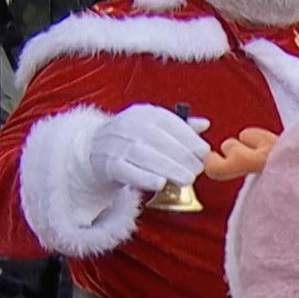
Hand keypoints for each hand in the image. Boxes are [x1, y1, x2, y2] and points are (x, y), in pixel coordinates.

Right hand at [88, 104, 210, 192]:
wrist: (94, 148)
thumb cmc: (131, 139)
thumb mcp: (154, 127)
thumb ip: (179, 127)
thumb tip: (204, 124)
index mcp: (144, 113)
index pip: (168, 122)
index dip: (188, 137)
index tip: (203, 151)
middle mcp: (129, 125)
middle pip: (158, 139)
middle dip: (181, 155)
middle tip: (197, 169)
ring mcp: (116, 144)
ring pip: (144, 155)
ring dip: (168, 168)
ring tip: (186, 179)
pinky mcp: (108, 163)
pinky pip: (127, 171)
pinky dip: (144, 177)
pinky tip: (160, 184)